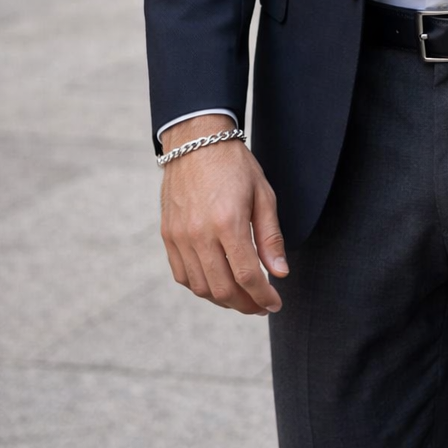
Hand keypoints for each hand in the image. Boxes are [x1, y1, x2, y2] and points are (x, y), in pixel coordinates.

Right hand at [159, 114, 288, 314]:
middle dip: (246, 305)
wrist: (196, 142)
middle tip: (260, 305)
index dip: (263, 297)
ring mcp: (180, 237)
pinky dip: (201, 287)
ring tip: (241, 297)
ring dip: (223, 300)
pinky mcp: (168, 236)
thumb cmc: (235, 165)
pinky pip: (182, 276)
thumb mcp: (263, 195)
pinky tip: (217, 283)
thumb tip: (279, 273)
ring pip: (201, 288)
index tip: (275, 304)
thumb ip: (270, 237)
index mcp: (228, 222)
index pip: (247, 276)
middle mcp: (200, 234)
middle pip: (223, 289)